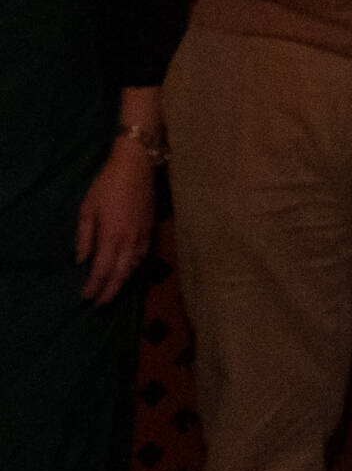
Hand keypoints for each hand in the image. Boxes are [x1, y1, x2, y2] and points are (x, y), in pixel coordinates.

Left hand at [75, 137, 155, 304]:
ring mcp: (143, 235)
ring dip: (123, 282)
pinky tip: (129, 270)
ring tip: (112, 291)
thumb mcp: (87, 209)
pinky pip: (143, 256)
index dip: (94, 286)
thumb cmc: (107, 185)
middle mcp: (130, 240)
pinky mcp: (151, 229)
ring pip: (134, 267)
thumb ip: (85, 237)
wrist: (137, 166)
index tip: (85, 298)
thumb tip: (81, 261)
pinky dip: (134, 268)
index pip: (103, 269)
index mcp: (113, 235)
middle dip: (110, 291)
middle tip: (99, 304)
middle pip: (121, 273)